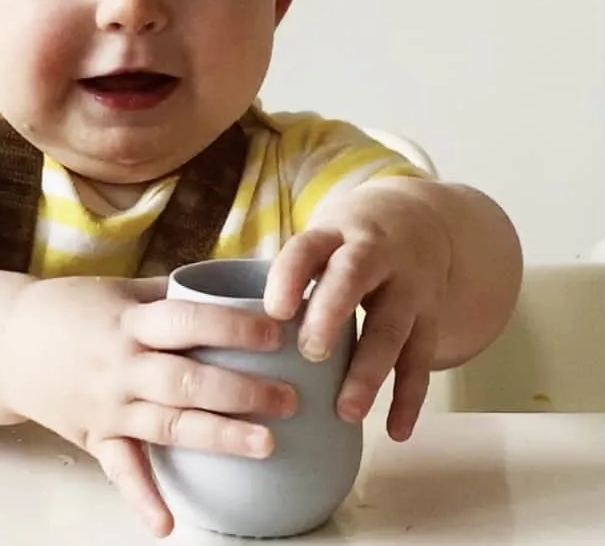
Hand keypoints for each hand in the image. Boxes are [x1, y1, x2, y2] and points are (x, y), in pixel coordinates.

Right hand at [0, 276, 297, 536]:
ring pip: (167, 424)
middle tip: (289, 398)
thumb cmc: (71, 309)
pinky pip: (120, 470)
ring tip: (265, 444)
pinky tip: (166, 525)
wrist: (5, 343)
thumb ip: (171, 293)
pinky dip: (141, 498)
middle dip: (239, 391)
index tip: (276, 334)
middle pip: (185, 379)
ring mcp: (107, 404)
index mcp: (129, 321)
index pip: (187, 321)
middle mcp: (120, 364)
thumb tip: (233, 286)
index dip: (231, 328)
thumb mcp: (118, 289)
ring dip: (216, 435)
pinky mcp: (94, 436)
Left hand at [263, 184, 452, 441]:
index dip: (290, 276)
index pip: (307, 247)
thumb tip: (225, 332)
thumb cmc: (344, 244)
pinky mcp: (430, 319)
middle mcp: (374, 255)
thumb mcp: (318, 242)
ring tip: (346, 411)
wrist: (417, 222)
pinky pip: (421, 360)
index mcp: (333, 235)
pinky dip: (410, 398)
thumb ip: (284, 280)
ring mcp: (407, 287)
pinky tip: (395, 431)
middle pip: (353, 280)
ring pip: (392, 327)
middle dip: (331, 314)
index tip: (274, 311)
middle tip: (311, 353)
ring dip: (370, 371)